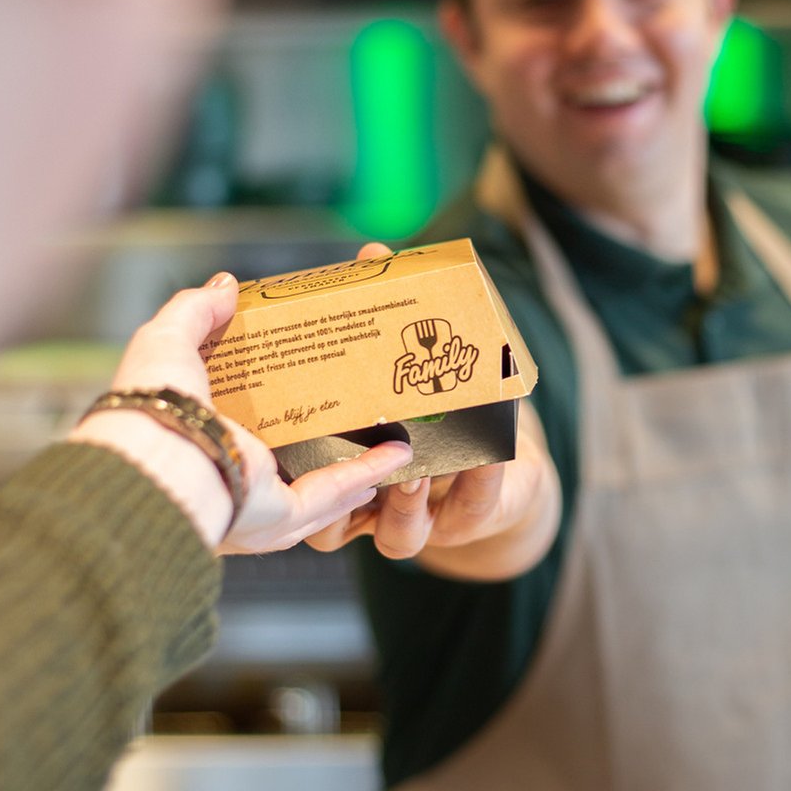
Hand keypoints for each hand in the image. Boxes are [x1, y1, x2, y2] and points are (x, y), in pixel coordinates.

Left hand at [69, 272, 409, 552]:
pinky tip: (395, 456)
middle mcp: (224, 478)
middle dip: (325, 446)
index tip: (304, 381)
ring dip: (356, 469)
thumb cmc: (150, 405)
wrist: (157, 456)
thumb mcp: (167, 339)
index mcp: (195, 440)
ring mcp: (252, 503)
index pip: (241, 424)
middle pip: (288, 462)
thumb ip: (195, 311)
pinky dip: (365, 473)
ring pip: (316, 489)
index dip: (273, 406)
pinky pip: (329, 494)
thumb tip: (225, 286)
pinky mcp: (278, 515)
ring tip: (387, 447)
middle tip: (357, 418)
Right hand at [303, 243, 558, 573]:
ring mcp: (417, 522)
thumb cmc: (442, 413)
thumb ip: (390, 317)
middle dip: (336, 499)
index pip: (295, 486)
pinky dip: (478, 481)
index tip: (286, 435)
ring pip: (396, 536)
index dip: (284, 473)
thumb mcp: (412, 365)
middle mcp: (367, 509)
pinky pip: (470, 508)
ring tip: (413, 468)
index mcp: (336, 474)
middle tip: (346, 457)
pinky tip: (487, 454)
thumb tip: (371, 254)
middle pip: (330, 529)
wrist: (505, 464)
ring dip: (402, 504)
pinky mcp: (467, 521)